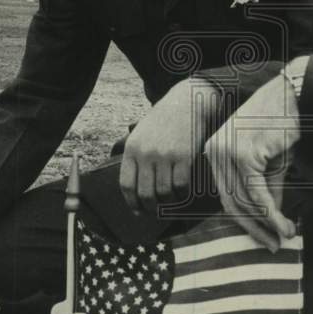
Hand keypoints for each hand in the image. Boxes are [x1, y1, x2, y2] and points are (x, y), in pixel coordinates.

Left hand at [120, 77, 220, 215]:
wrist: (186, 102)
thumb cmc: (163, 121)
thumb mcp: (141, 134)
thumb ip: (136, 157)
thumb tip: (134, 188)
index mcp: (132, 149)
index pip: (126, 185)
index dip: (132, 203)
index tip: (138, 210)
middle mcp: (146, 153)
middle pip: (145, 193)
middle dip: (150, 208)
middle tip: (156, 211)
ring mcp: (165, 155)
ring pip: (164, 193)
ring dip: (168, 202)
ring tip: (171, 201)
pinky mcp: (184, 156)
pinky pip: (181, 185)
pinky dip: (182, 193)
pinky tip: (182, 191)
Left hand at [204, 73, 299, 251]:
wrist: (295, 96)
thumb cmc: (283, 125)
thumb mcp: (270, 163)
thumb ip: (265, 190)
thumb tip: (269, 221)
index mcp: (214, 152)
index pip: (225, 195)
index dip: (245, 221)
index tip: (263, 238)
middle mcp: (214, 151)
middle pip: (231, 202)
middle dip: (254, 228)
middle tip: (274, 245)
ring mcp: (226, 152)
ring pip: (245, 201)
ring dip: (268, 223)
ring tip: (287, 235)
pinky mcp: (244, 154)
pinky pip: (257, 193)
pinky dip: (272, 214)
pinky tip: (285, 225)